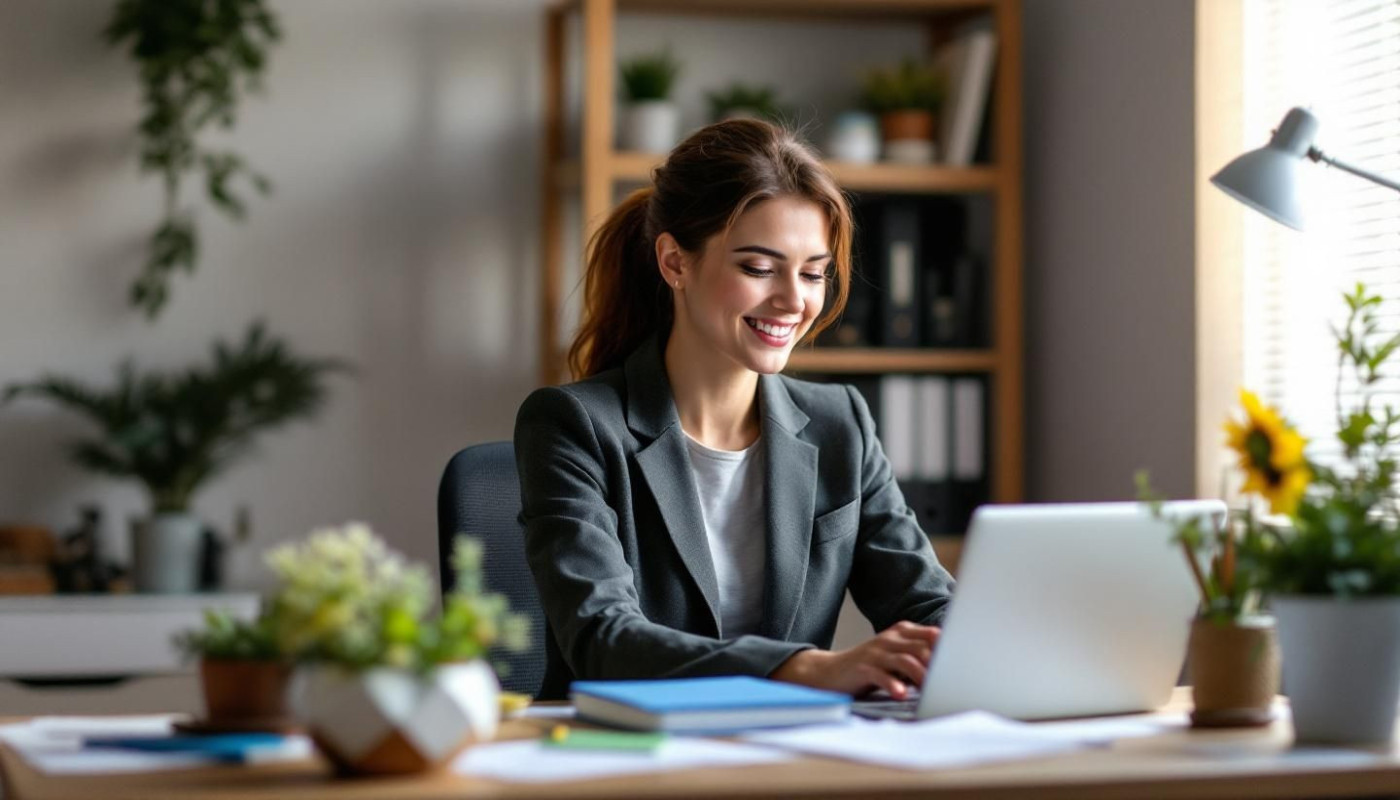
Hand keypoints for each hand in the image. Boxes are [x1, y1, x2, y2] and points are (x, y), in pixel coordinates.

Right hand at [770, 621, 940, 698]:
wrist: (830, 671)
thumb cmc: (870, 666)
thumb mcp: (895, 656)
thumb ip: (918, 656)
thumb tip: (949, 666)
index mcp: (900, 633)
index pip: (929, 636)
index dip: (947, 647)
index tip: (964, 661)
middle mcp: (889, 639)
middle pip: (920, 647)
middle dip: (937, 663)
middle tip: (951, 679)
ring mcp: (875, 653)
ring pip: (904, 660)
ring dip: (920, 675)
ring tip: (930, 688)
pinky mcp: (862, 668)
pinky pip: (880, 674)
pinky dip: (892, 684)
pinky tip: (901, 694)